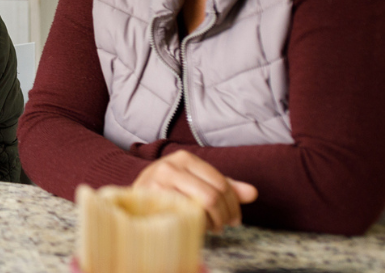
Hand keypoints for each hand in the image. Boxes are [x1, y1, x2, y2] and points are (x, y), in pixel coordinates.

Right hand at [133, 150, 258, 232]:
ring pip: (201, 205)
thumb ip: (224, 186)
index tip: (234, 217)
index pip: (221, 182)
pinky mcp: (151, 200)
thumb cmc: (168, 191)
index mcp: (184, 158)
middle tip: (225, 225)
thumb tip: (253, 193)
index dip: (234, 204)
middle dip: (225, 215)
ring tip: (212, 227)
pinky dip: (197, 224)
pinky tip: (197, 226)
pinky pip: (184, 214)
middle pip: (213, 195)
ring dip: (213, 222)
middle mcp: (169, 166)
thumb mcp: (197, 183)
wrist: (131, 200)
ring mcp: (158, 183)